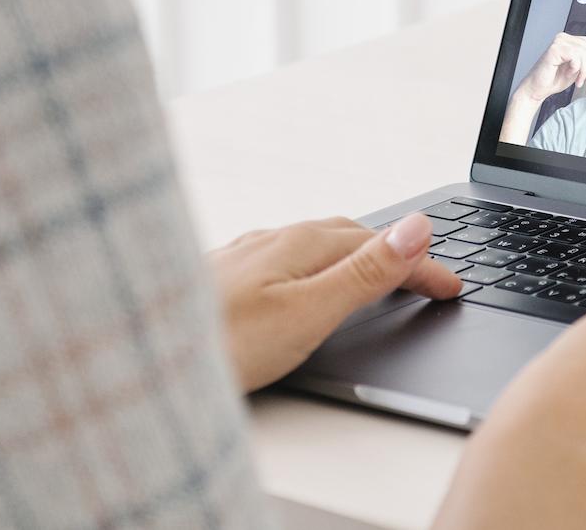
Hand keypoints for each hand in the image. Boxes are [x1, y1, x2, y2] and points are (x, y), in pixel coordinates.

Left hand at [208, 214, 460, 391]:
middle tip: (427, 280)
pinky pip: (285, 259)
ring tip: (378, 274)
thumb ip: (366, 271)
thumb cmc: (218, 345)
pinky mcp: (221, 276)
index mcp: (302, 242)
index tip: (452, 286)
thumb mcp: (309, 313)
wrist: (133, 358)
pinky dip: (317, 267)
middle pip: (351, 236)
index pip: (384, 245)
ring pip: (314, 245)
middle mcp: (272, 238)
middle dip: (395, 253)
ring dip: (355, 255)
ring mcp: (243, 255)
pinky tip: (303, 285)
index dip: (424, 266)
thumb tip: (417, 227)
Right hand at [517, 32, 585, 102]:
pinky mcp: (554, 49)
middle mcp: (563, 38)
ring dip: (585, 71)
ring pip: (584, 53)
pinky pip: (575, 57)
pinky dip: (576, 69)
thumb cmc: (554, 79)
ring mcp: (558, 42)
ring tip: (579, 81)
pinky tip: (568, 74)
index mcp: (568, 41)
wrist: (538, 89)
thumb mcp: (578, 70)